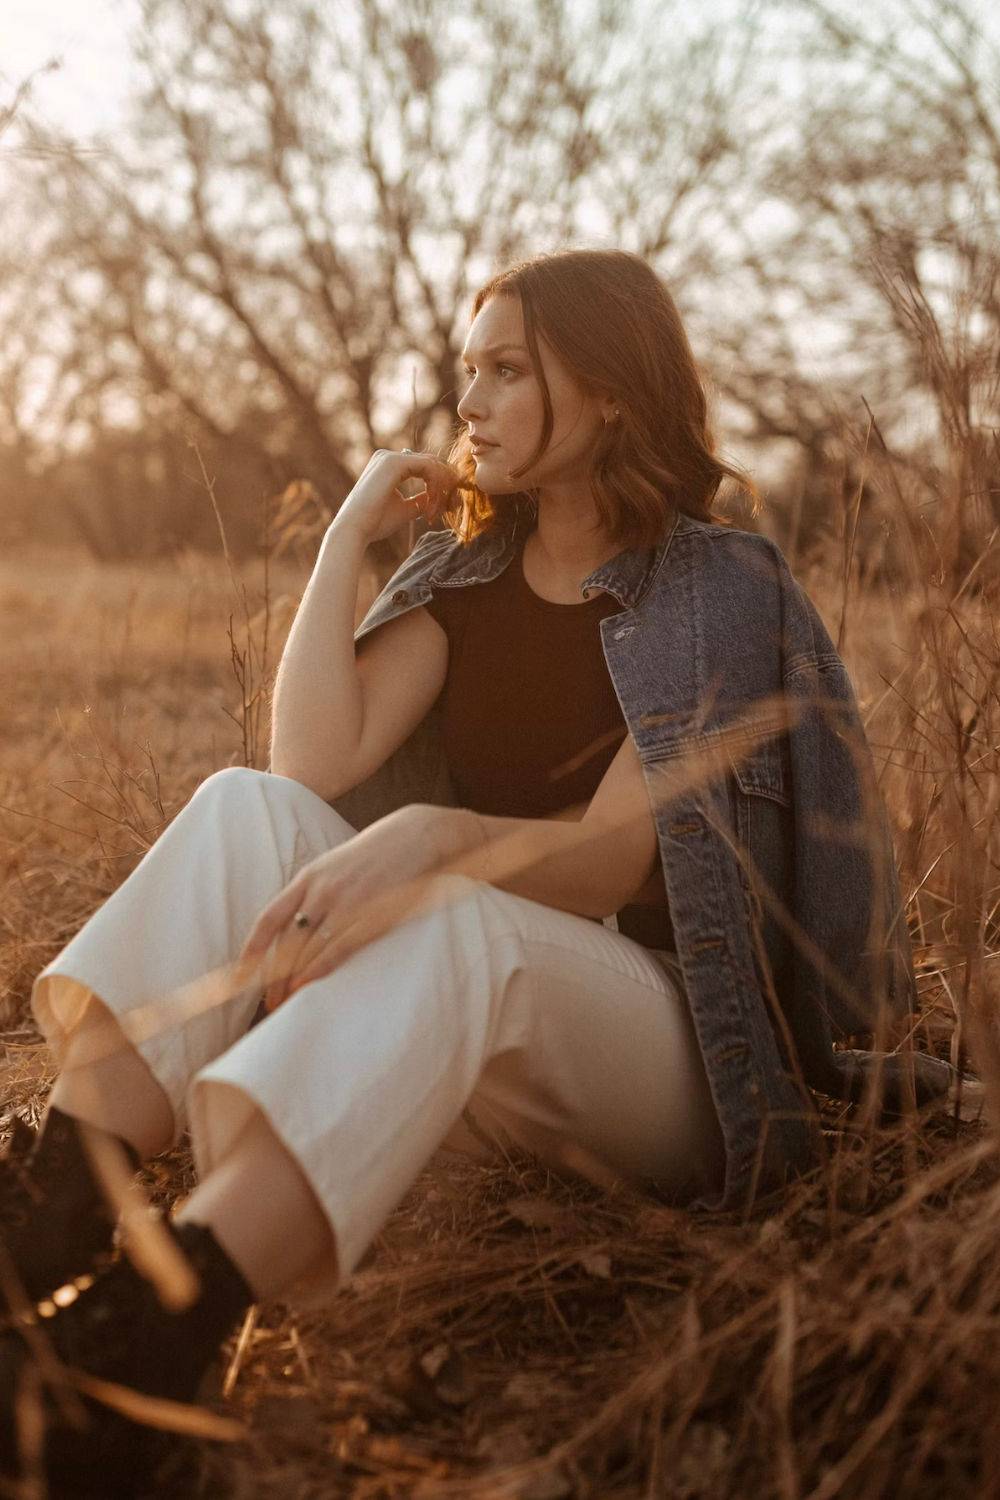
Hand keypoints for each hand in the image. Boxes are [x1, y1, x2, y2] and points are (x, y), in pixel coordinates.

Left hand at [235, 805, 455, 1011]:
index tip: (239, 975)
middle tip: (268, 1003)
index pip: (269, 918)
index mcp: (308, 877)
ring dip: (293, 981)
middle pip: (285, 943)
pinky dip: (317, 971)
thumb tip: (296, 927)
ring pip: (307, 950)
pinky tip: (307, 986)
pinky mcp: (369, 914)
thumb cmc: (375, 856)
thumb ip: (314, 892)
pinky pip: (336, 949)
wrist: (416, 837)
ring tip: (287, 1003)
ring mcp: (345, 903)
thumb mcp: (335, 866)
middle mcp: (321, 890)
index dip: (251, 949)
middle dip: (272, 978)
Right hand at [333, 449, 462, 546]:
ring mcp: (391, 457)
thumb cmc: (376, 522)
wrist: (355, 528)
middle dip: (442, 485)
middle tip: (444, 508)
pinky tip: (432, 503)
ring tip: (434, 511)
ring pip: (431, 465)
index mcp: (389, 466)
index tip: (437, 511)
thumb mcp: (405, 509)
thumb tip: (438, 497)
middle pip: (430, 463)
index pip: (424, 467)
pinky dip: (435, 484)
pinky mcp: (394, 462)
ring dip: (440, 488)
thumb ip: (421, 500)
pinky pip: (427, 466)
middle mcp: (389, 456)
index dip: (437, 486)